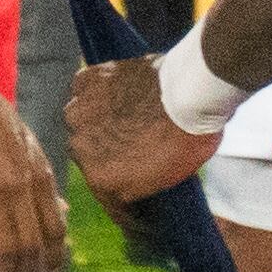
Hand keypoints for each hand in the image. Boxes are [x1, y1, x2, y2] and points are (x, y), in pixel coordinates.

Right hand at [70, 55, 215, 210]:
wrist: (191, 93)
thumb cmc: (186, 137)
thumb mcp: (164, 178)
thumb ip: (132, 186)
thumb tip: (123, 189)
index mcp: (99, 177)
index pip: (103, 189)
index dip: (119, 183)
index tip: (131, 178)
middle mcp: (79, 146)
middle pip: (87, 151)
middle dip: (105, 147)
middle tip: (132, 137)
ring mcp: (80, 113)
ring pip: (82, 119)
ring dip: (96, 118)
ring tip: (127, 110)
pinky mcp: (86, 81)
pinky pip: (84, 88)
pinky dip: (98, 90)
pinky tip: (119, 90)